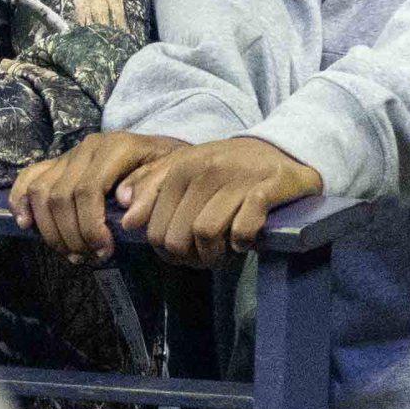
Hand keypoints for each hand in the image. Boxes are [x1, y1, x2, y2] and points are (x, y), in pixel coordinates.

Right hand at [7, 128, 177, 261]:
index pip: (87, 191)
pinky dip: (20, 201)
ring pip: (41, 193)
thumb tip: (122, 206)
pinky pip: (27, 178)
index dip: (90, 226)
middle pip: (60, 196)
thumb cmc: (170, 168)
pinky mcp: (56, 164)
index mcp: (115, 148)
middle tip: (87, 257)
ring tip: (70, 253)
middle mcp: (86, 148)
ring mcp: (68, 156)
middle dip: (70, 235)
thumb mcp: (171, 174)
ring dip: (50, 230)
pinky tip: (26, 224)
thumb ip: (150, 186)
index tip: (105, 251)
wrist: (163, 150)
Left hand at [113, 133, 324, 265]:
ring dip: (215, 255)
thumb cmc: (228, 167)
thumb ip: (152, 190)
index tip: (184, 255)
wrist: (282, 149)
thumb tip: (126, 222)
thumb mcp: (186, 169)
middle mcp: (207, 169)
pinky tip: (245, 242)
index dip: (167, 251)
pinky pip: (242, 228)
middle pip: (178, 236)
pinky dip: (241, 243)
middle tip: (207, 259)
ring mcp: (239, 177)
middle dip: (191, 258)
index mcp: (182, 166)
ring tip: (225, 253)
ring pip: (205, 232)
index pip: (155, 226)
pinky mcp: (269, 187)